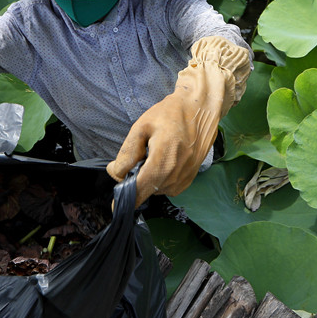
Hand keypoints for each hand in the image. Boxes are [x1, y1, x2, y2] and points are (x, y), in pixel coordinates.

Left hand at [107, 37, 250, 207]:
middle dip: (136, 178)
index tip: (115, 208)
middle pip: (146, 190)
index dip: (126, 200)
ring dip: (149, 177)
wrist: (201, 109)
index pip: (140, 191)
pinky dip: (160, 177)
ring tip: (155, 153)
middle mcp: (175, 175)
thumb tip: (117, 173)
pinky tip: (165, 158)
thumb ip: (128, 152)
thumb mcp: (142, 126)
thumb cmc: (171, 114)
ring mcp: (184, 179)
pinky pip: (166, 186)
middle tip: (139, 155)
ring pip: (155, 189)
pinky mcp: (189, 179)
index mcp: (163, 162)